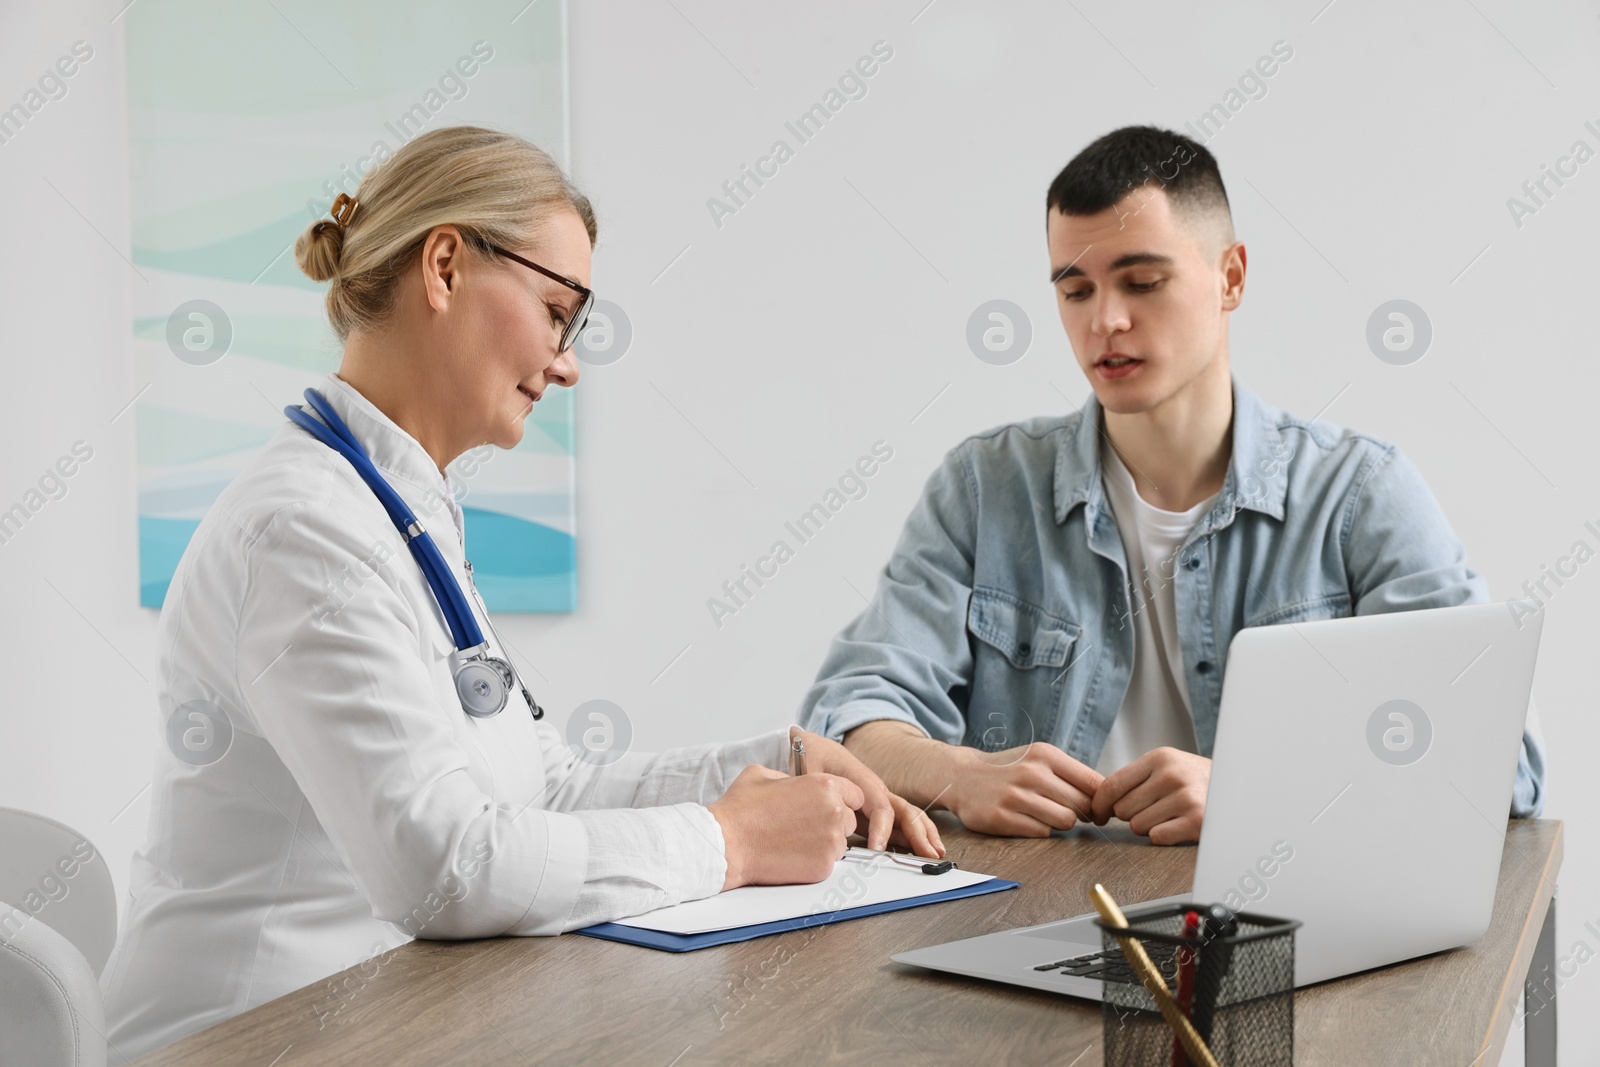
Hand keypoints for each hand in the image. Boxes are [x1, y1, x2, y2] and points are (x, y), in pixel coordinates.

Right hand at [707, 765, 863, 889]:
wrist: (727, 844)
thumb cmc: (741, 809)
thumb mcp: (763, 774)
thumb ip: (791, 776)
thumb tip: (796, 782)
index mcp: (824, 785)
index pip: (855, 794)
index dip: (842, 801)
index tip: (830, 807)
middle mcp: (834, 812)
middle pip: (849, 820)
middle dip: (832, 823)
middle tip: (805, 826)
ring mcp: (831, 842)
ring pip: (840, 844)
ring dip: (824, 843)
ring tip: (794, 840)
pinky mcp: (823, 867)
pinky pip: (829, 863)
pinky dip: (814, 861)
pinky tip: (791, 854)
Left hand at [787, 726, 944, 859]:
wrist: (809, 746)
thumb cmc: (810, 754)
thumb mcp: (811, 770)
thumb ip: (818, 790)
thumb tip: (821, 807)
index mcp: (863, 781)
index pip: (882, 808)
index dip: (882, 830)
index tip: (877, 849)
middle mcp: (876, 790)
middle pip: (904, 811)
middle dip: (919, 833)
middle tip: (928, 855)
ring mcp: (878, 799)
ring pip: (907, 816)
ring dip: (923, 833)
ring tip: (934, 852)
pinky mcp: (873, 809)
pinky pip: (897, 822)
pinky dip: (912, 835)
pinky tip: (920, 848)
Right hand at [947, 741, 1104, 837]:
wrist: (961, 777)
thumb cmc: (1008, 770)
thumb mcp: (1037, 760)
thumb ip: (1070, 775)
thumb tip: (1107, 799)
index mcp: (1045, 755)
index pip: (1094, 782)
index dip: (1103, 801)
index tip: (1101, 809)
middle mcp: (1032, 773)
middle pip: (1083, 805)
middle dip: (1083, 814)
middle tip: (1072, 814)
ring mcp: (1016, 796)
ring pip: (1065, 821)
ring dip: (1061, 823)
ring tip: (1047, 815)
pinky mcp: (1002, 817)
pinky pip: (1042, 832)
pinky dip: (1041, 830)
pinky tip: (1027, 820)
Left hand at [1090, 747, 1210, 844]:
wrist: (1237, 789)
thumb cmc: (1194, 781)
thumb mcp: (1167, 766)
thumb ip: (1136, 778)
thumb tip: (1098, 799)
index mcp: (1159, 758)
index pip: (1112, 784)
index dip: (1099, 804)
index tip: (1098, 815)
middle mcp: (1172, 775)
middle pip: (1122, 809)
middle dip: (1130, 815)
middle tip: (1150, 810)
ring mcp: (1185, 797)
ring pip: (1138, 826)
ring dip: (1148, 826)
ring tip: (1168, 816)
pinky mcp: (1197, 821)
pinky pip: (1157, 837)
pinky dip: (1163, 836)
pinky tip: (1177, 826)